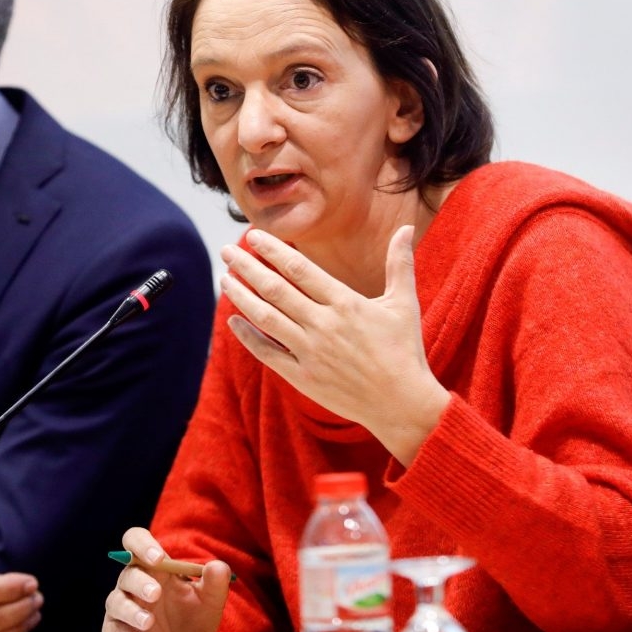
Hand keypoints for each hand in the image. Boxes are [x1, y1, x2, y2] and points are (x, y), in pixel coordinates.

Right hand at [102, 527, 229, 631]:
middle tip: (156, 593)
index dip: (143, 545)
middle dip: (140, 582)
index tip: (158, 558)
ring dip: (132, 612)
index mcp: (154, 568)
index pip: (137, 542)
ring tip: (150, 622)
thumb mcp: (210, 601)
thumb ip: (216, 582)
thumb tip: (217, 566)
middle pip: (127, 573)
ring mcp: (122, 609)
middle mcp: (133, 584)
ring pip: (116, 602)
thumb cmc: (193, 619)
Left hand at [220, 226, 449, 465]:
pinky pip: (267, 353)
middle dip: (247, 267)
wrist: (401, 403)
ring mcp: (310, 352)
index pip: (299, 269)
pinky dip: (247, 337)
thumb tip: (406, 227)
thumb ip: (400, 263)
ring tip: (224, 279)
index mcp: (345, 303)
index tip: (253, 236)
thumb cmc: (404, 350)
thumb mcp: (404, 303)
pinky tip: (233, 321)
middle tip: (227, 251)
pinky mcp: (303, 377)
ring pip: (266, 318)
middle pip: (275, 289)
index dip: (273, 250)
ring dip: (241, 297)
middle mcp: (323, 325)